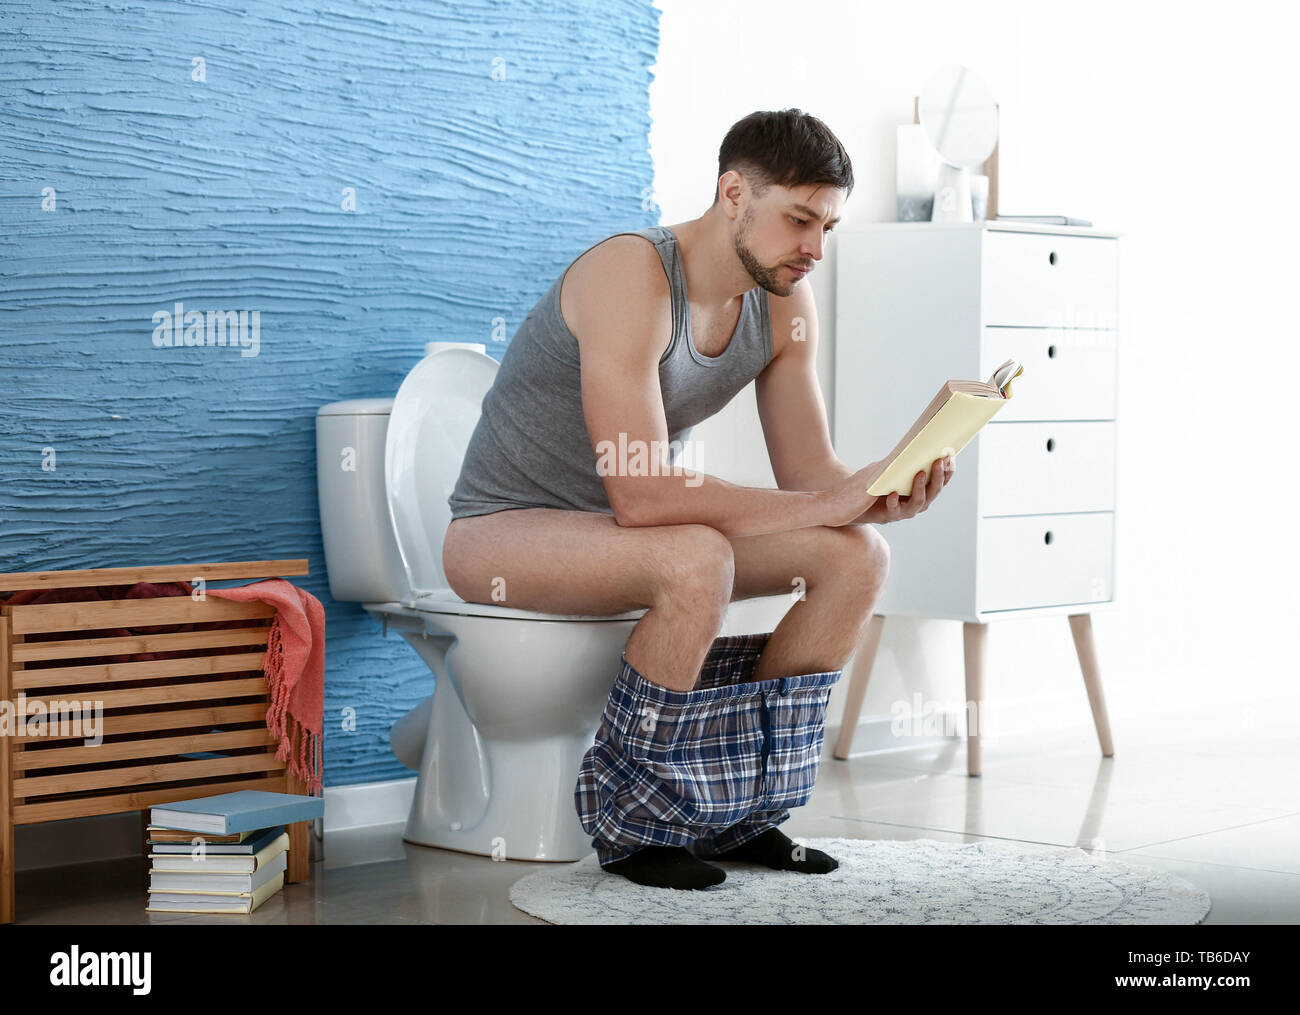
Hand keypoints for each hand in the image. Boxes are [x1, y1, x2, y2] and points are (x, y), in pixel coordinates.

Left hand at [820, 455, 955, 526]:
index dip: (948, 470)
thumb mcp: (889, 468)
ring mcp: (904, 512)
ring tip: (919, 474)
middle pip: (934, 492)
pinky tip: (893, 493)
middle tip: (938, 461)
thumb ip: (901, 460)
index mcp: (923, 490)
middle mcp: (918, 503)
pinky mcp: (888, 516)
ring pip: (919, 503)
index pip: (941, 481)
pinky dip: (895, 502)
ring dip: (921, 488)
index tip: (950, 455)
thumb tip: (913, 441)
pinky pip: (895, 511)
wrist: (853, 503)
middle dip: (938, 477)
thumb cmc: (875, 483)